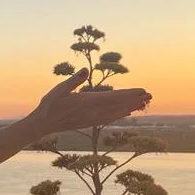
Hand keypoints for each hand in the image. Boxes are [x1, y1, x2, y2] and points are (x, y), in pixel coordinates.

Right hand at [29, 68, 151, 134]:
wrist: (42, 124)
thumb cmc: (49, 105)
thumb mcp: (59, 89)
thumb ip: (73, 80)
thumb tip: (85, 70)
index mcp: (87, 102)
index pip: (113, 97)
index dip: (129, 94)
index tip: (143, 91)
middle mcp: (92, 112)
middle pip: (119, 105)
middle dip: (135, 100)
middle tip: (151, 95)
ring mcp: (92, 119)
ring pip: (116, 113)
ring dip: (130, 107)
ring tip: (144, 103)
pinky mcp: (89, 122)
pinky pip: (109, 118)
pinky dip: (120, 114)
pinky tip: (126, 112)